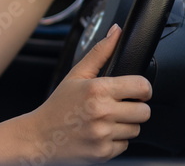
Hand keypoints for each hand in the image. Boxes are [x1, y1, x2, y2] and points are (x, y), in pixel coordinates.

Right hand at [19, 24, 150, 162]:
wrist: (39, 137)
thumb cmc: (58, 105)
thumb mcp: (76, 75)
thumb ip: (100, 52)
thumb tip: (116, 31)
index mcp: (97, 89)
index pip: (142, 87)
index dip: (143, 88)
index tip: (136, 90)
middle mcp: (102, 112)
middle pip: (144, 111)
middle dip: (135, 107)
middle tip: (118, 105)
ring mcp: (103, 135)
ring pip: (136, 129)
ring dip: (125, 124)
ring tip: (106, 120)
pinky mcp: (104, 153)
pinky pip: (125, 145)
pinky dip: (116, 140)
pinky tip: (100, 133)